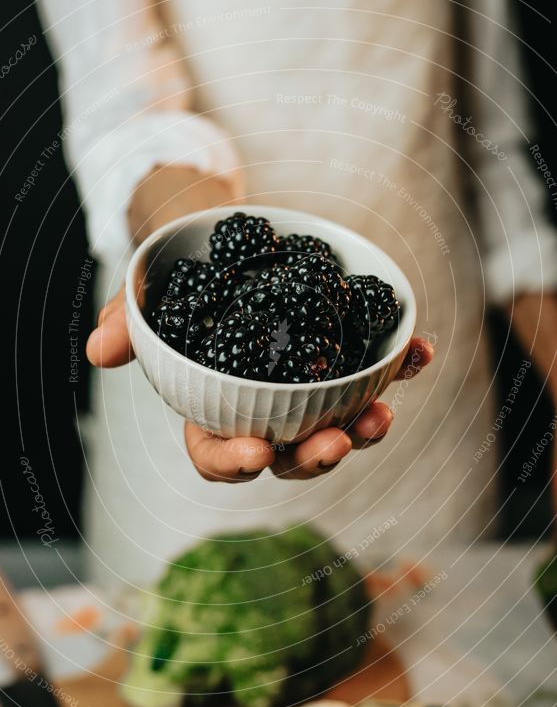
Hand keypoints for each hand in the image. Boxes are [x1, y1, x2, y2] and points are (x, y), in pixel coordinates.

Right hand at [88, 293, 432, 481]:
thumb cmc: (180, 286)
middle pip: (289, 451)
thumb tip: (101, 350)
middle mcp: (265, 409)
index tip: (256, 452)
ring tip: (381, 413)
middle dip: (313, 457)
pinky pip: (373, 370)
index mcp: (214, 410)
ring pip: (337, 422)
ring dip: (364, 427)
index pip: (219, 453)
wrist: (223, 244)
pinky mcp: (343, 356)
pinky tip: (418, 353)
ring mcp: (308, 388)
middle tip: (334, 442)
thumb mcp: (147, 300)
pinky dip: (399, 367)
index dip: (236, 461)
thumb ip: (127, 325)